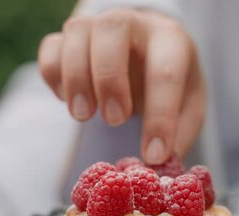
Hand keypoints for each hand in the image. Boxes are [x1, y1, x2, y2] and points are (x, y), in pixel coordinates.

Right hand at [38, 8, 205, 163]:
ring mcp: (97, 25)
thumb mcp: (188, 104)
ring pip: (76, 33)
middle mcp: (133, 23)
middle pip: (113, 29)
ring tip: (85, 116)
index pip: (166, 71)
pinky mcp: (68, 39)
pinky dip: (53, 75)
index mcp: (171, 39)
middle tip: (114, 121)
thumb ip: (178, 133)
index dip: (160, 118)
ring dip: (76, 79)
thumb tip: (159, 169)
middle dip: (109, 79)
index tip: (152, 156)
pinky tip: (67, 99)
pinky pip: (50, 48)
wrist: (149, 48)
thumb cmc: (171, 80)